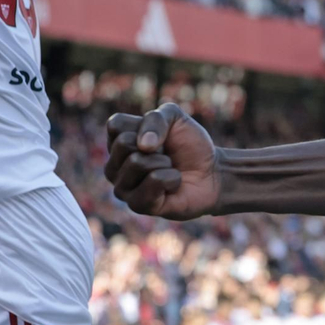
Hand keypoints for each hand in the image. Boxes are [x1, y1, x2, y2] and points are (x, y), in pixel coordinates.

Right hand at [105, 104, 221, 219]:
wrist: (211, 173)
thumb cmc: (189, 145)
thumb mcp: (174, 118)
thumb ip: (155, 119)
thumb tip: (143, 146)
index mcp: (117, 142)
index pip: (115, 125)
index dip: (144, 125)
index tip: (159, 135)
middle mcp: (114, 166)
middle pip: (124, 144)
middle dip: (156, 146)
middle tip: (166, 155)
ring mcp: (123, 188)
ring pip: (137, 163)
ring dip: (164, 162)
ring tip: (169, 169)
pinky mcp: (138, 205)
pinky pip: (153, 181)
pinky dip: (172, 178)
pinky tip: (173, 184)